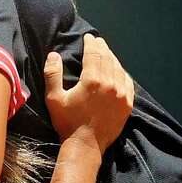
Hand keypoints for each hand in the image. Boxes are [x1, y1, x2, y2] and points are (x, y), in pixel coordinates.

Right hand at [44, 34, 135, 151]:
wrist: (85, 145)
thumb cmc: (67, 122)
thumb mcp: (54, 98)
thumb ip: (53, 75)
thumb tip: (53, 55)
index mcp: (92, 80)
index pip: (94, 54)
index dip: (91, 43)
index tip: (88, 37)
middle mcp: (110, 84)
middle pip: (107, 58)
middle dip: (102, 48)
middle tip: (98, 41)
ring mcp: (121, 94)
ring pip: (118, 68)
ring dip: (112, 58)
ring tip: (106, 52)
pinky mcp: (127, 104)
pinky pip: (128, 82)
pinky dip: (122, 73)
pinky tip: (119, 70)